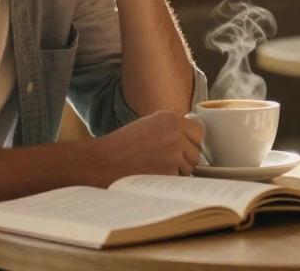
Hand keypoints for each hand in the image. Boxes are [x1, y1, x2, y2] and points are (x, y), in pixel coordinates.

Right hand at [87, 110, 204, 184]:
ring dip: (177, 172)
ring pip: (189, 168)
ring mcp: (174, 153)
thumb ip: (171, 128)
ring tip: (154, 169)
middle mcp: (176, 133)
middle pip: (196, 153)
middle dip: (184, 160)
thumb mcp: (148, 125)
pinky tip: (152, 177)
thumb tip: (192, 140)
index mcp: (171, 118)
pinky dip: (169, 182)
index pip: (199, 133)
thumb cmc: (121, 147)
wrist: (101, 164)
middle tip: (162, 162)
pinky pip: (179, 181)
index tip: (179, 149)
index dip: (189, 143)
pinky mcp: (170, 172)